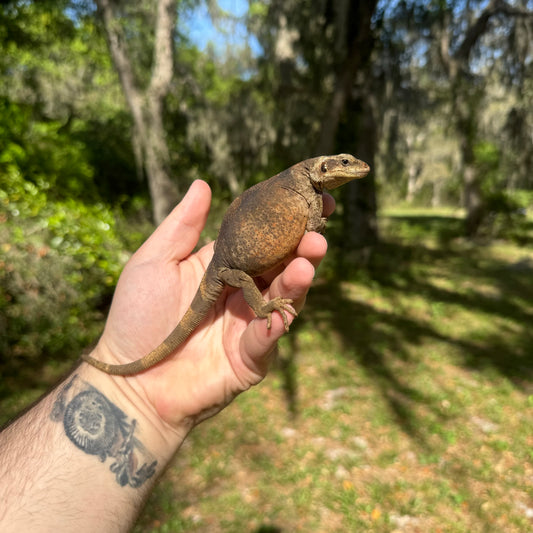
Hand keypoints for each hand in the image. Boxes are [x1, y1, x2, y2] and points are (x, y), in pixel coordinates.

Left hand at [89, 180, 331, 434]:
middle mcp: (244, 291)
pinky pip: (270, 337)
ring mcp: (251, 324)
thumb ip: (182, 227)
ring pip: (285, 297)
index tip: (308, 200)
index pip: (263, 239)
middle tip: (316, 234)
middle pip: (282, 265)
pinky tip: (277, 313)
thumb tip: (203, 183)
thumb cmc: (137, 317)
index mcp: (225, 266)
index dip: (285, 221)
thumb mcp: (155, 262)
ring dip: (298, 281)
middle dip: (303, 249)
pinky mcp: (252, 357)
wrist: (130, 380)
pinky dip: (275, 324)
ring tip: (305, 264)